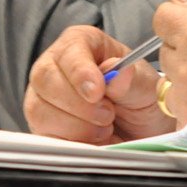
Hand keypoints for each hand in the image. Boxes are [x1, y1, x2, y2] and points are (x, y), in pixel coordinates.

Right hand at [24, 25, 171, 142]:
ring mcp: (43, 97)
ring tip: (104, 127)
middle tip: (108, 115)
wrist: (140, 131)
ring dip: (77, 127)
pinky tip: (92, 140)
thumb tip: (119, 73)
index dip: (80, 72)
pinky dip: (71, 143)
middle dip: (78, 105)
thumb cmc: (139, 99)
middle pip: (45, 79)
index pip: (69, 51)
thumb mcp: (146, 87)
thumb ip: (131, 80)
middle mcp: (55, 66)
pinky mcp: (42, 126)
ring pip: (40, 111)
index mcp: (82, 43)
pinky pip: (44, 136)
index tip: (97, 92)